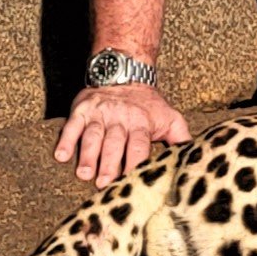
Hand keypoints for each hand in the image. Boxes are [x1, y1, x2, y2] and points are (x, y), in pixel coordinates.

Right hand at [54, 83, 191, 184]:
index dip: (135, 162)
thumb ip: (180, 138)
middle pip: (114, 143)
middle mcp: (120, 119)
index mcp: (142, 124)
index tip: (131, 180)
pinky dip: (66, 139)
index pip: (139, 145)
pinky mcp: (82, 109)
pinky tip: (61, 155)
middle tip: (103, 183)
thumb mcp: (169, 117)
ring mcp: (100, 114)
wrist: (125, 72)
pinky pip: (72, 125)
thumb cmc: (148, 104)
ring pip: (93, 135)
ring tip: (83, 173)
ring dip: (88, 155)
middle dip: (109, 163)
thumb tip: (194, 160)